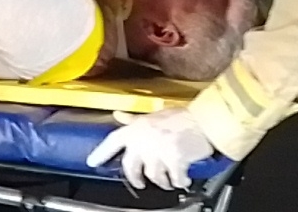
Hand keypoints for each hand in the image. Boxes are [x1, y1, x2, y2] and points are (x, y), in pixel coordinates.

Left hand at [85, 109, 213, 190]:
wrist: (205, 120)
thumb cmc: (182, 117)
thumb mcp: (153, 114)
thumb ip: (134, 120)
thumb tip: (118, 115)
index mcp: (137, 128)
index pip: (112, 141)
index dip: (101, 153)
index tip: (92, 162)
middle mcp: (143, 140)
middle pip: (130, 167)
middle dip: (135, 179)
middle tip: (140, 183)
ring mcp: (158, 151)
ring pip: (153, 176)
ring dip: (162, 181)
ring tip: (168, 181)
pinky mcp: (174, 160)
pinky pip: (174, 179)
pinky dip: (179, 181)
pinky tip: (182, 179)